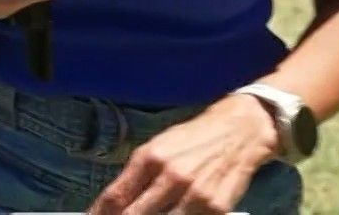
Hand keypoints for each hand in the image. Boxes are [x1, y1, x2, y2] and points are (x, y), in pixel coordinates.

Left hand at [88, 94, 280, 213]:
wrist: (238, 132)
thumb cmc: (192, 139)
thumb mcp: (157, 147)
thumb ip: (136, 175)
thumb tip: (113, 202)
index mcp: (150, 158)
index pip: (116, 196)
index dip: (99, 213)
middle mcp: (171, 177)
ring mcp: (195, 196)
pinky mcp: (216, 209)